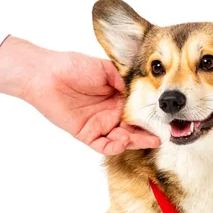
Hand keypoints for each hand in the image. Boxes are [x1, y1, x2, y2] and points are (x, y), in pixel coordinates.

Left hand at [0, 37, 159, 154]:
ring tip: (148, 140)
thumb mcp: (105, 69)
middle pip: (135, 128)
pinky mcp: (87, 134)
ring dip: (136, 141)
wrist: (46, 75)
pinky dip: (116, 146)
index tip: (166, 117)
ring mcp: (100, 125)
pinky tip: (123, 140)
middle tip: (163, 135)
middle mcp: (111, 112)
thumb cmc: (73, 66)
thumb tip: (145, 91)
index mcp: (118, 96)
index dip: (152, 115)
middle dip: (149, 133)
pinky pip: (105, 146)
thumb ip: (125, 80)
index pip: (140, 109)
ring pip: (123, 139)